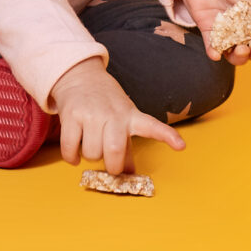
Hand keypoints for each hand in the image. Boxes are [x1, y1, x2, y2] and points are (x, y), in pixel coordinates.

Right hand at [48, 59, 183, 174]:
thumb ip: (127, 148)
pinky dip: (71, 158)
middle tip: (110, 164)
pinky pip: (70, 147)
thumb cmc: (106, 103)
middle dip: (111, 165)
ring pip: (91, 153)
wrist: (80, 76)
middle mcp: (112, 114)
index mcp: (131, 116)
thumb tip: (131, 174)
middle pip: (113, 151)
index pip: (152, 126)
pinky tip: (74, 156)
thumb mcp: (123, 119)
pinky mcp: (71, 114)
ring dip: (90, 157)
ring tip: (90, 146)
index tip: (180, 145)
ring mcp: (90, 113)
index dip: (167, 136)